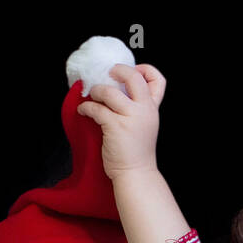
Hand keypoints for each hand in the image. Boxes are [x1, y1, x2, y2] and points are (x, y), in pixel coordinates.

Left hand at [75, 62, 166, 179]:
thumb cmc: (136, 152)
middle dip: (118, 70)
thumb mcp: (145, 125)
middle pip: (134, 77)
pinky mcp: (115, 127)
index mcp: (152, 109)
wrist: (136, 174)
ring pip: (109, 91)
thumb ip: (138, 108)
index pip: (158, 80)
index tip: (131, 71)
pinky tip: (84, 111)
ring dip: (96, 91)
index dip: (144, 69)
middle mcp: (144, 110)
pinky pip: (96, 108)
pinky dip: (86, 107)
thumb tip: (118, 90)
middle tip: (108, 74)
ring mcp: (130, 118)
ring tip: (92, 96)